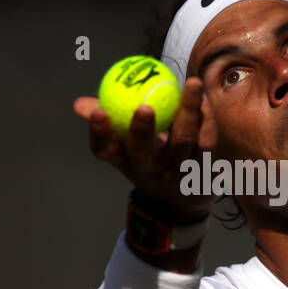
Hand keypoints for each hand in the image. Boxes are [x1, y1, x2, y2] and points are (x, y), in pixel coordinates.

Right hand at [73, 77, 217, 220]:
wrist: (181, 204)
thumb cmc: (149, 163)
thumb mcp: (125, 150)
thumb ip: (108, 125)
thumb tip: (80, 104)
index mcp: (126, 162)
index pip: (107, 151)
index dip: (100, 134)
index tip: (98, 112)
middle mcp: (150, 171)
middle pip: (143, 152)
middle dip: (142, 130)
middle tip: (144, 106)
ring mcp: (178, 174)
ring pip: (183, 141)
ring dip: (189, 111)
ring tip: (193, 84)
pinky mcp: (203, 173)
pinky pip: (206, 142)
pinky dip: (207, 120)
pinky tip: (205, 101)